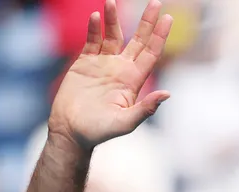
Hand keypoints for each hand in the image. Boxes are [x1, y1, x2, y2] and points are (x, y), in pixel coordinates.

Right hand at [48, 0, 172, 151]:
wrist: (71, 131)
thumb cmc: (99, 132)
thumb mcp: (125, 123)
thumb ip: (146, 108)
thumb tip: (167, 94)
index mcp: (133, 81)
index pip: (151, 53)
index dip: (159, 36)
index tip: (167, 18)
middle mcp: (120, 69)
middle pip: (138, 40)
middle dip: (146, 21)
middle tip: (156, 2)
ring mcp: (103, 64)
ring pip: (112, 35)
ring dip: (113, 19)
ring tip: (112, 1)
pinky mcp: (84, 63)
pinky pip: (91, 41)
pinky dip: (93, 28)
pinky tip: (95, 17)